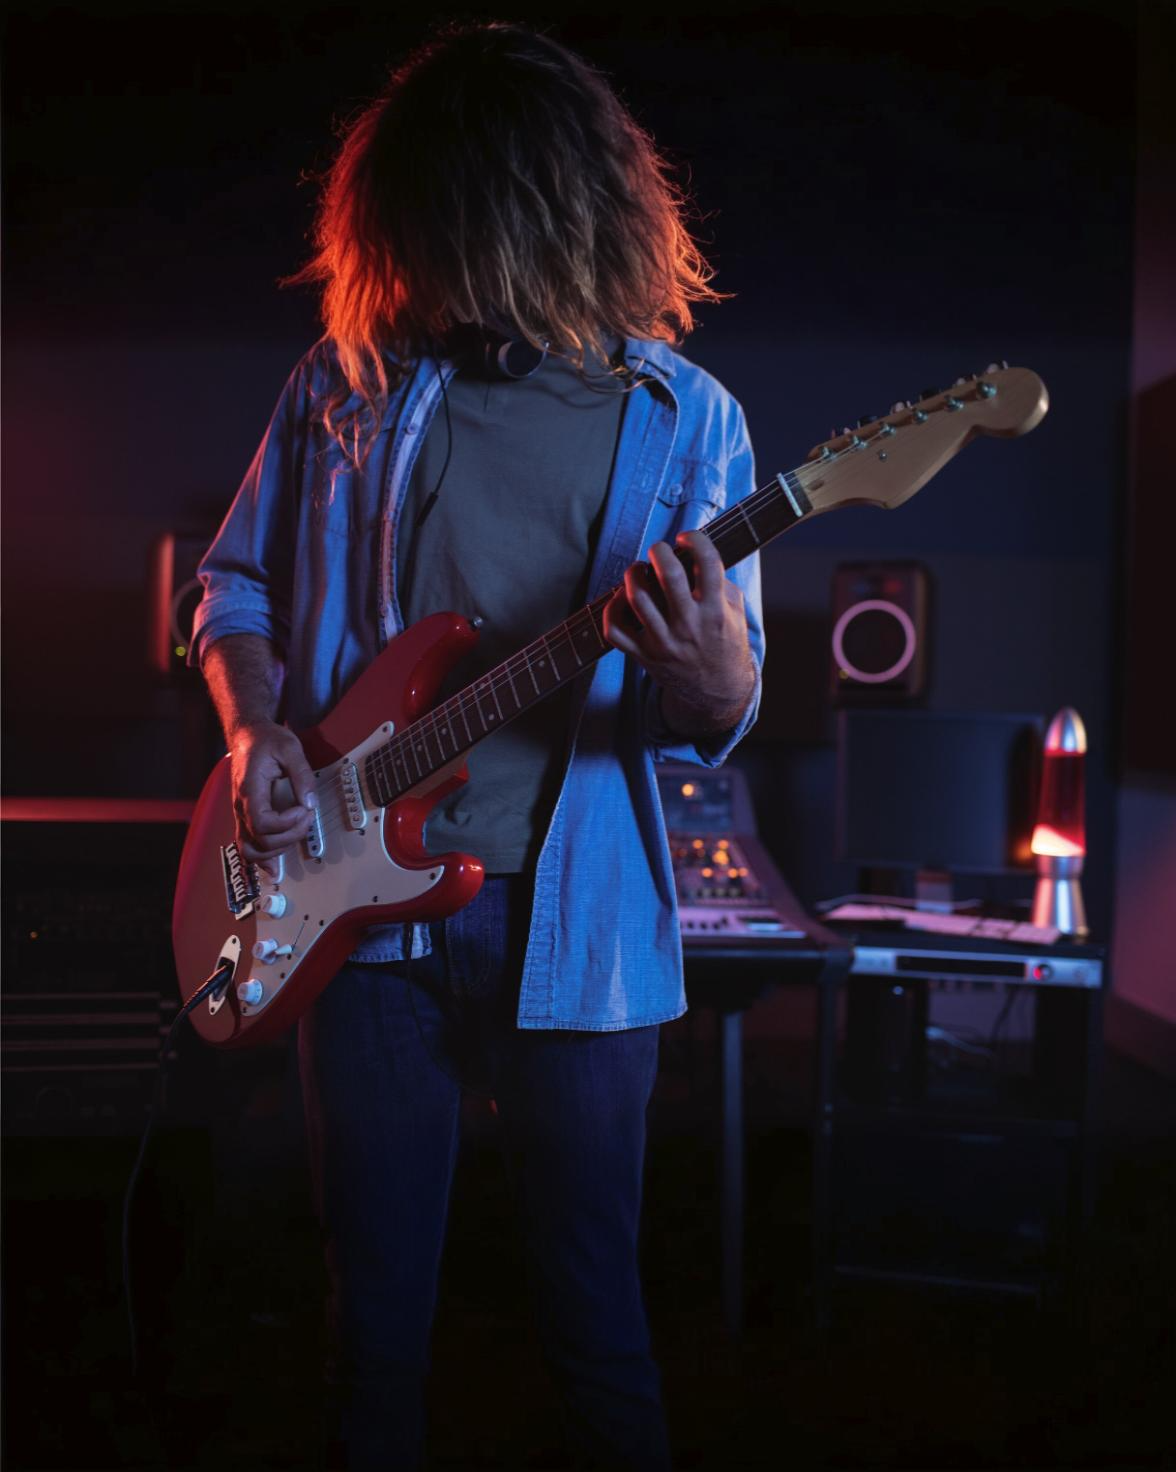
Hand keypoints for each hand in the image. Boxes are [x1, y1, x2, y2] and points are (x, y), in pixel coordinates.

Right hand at [228, 720, 317, 873]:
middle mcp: (240, 806)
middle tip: (307, 816)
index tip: (303, 809)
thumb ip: (302, 775)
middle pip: (260, 840)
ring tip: (296, 833)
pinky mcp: (246, 817)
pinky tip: (275, 867)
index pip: (262, 822)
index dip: (286, 823)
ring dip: (277, 850)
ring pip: (250, 849)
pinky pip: (248, 844)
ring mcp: (241, 814)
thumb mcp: (290, 748)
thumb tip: (310, 803)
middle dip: (290, 835)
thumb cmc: (266, 739)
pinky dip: (262, 858)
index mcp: (250, 789)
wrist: (247, 734)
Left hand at [603, 531, 755, 735]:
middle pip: (668, 575)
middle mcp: (689, 626)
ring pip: (637, 597)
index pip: (707, 562)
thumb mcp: (735, 611)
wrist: (717, 691)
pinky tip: (623, 599)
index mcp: (715, 611)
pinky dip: (612, 608)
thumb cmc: (725, 642)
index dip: (695, 539)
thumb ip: (718, 582)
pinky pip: (614, 629)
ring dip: (634, 574)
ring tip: (639, 571)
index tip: (687, 537)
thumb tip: (691, 553)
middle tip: (659, 550)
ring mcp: (663, 642)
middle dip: (660, 551)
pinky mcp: (644, 655)